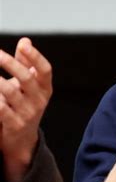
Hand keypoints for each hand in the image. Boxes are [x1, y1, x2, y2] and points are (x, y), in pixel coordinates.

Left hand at [0, 38, 52, 181]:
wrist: (22, 141)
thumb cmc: (24, 106)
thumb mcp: (30, 87)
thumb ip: (27, 64)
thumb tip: (25, 41)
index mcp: (45, 89)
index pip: (45, 70)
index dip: (36, 57)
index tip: (23, 45)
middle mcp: (39, 101)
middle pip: (27, 79)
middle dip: (11, 64)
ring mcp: (27, 114)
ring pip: (9, 92)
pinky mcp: (14, 125)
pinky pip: (1, 109)